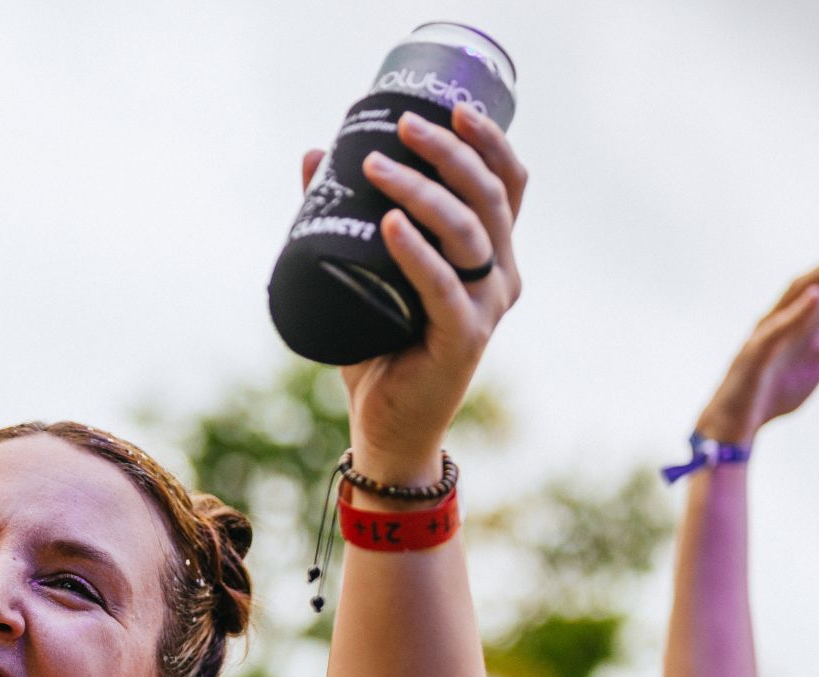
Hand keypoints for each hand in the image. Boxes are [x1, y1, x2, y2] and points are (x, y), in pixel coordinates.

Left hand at [301, 109, 526, 487]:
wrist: (387, 426)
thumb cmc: (378, 347)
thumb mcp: (363, 272)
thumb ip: (344, 217)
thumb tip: (311, 155)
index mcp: (491, 255)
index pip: (507, 185)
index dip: (488, 142)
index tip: (450, 108)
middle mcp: (501, 276)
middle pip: (489, 197)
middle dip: (449, 152)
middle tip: (401, 128)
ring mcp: (486, 309)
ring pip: (468, 232)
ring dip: (423, 191)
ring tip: (375, 166)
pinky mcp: (464, 340)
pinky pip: (444, 287)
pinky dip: (417, 252)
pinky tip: (390, 224)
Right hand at [697, 223, 818, 444]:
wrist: (740, 421)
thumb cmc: (779, 385)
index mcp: (804, 316)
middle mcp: (784, 316)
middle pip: (817, 279)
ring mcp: (767, 333)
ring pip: (794, 297)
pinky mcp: (754, 354)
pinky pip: (775, 331)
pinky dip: (796, 314)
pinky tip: (817, 296)